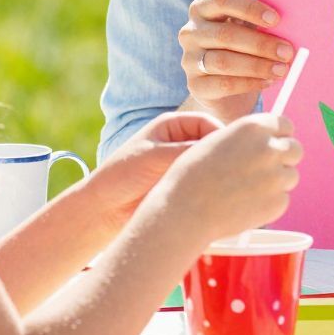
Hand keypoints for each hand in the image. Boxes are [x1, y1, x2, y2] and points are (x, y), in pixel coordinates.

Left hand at [85, 111, 219, 222]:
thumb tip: (223, 149)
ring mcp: (182, 164)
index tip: (229, 154)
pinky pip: (204, 184)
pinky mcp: (183, 185)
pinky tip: (211, 197)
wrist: (104, 210)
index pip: (208, 123)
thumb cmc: (123, 175)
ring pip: (209, 166)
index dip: (221, 136)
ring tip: (216, 187)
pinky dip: (209, 188)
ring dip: (213, 175)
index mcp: (172, 125)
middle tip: (225, 172)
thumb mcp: (156, 157)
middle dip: (219, 157)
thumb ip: (188, 150)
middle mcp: (180, 143)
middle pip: (212, 144)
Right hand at [154, 113, 303, 240]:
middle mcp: (270, 148)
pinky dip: (269, 203)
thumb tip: (266, 140)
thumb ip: (246, 138)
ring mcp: (277, 177)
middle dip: (283, 158)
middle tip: (264, 170)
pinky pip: (282, 200)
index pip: (285, 124)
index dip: (278, 135)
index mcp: (254, 127)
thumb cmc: (193, 175)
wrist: (186, 210)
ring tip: (247, 190)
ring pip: (290, 176)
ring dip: (276, 182)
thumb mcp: (217, 141)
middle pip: (295, 149)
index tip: (273, 144)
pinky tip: (245, 205)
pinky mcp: (278, 203)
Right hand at [179, 0, 293, 118]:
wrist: (227, 88)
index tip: (276, 19)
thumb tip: (289, 24)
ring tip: (281, 69)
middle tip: (287, 52)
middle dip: (260, 44)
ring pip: (223, 61)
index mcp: (203, 8)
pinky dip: (250, 83)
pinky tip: (267, 81)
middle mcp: (191, 32)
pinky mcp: (195, 85)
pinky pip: (224, 84)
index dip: (250, 8)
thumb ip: (260, 23)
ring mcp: (189, 59)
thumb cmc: (242, 48)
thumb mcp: (248, 30)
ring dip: (257, 66)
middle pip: (225, 34)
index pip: (222, 0)